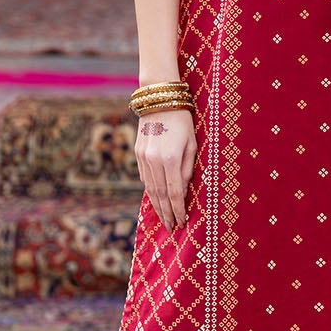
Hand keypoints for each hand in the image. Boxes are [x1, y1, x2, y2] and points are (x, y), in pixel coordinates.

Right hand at [134, 108, 196, 229]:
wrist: (160, 102)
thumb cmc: (183, 123)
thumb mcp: (192, 145)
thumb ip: (187, 169)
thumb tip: (182, 192)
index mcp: (170, 159)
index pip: (174, 193)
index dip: (178, 210)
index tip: (182, 222)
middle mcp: (154, 161)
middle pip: (160, 195)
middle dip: (166, 214)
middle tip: (172, 229)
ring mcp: (143, 158)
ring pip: (150, 189)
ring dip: (157, 206)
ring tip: (164, 219)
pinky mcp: (138, 154)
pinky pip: (145, 178)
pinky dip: (150, 192)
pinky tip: (156, 201)